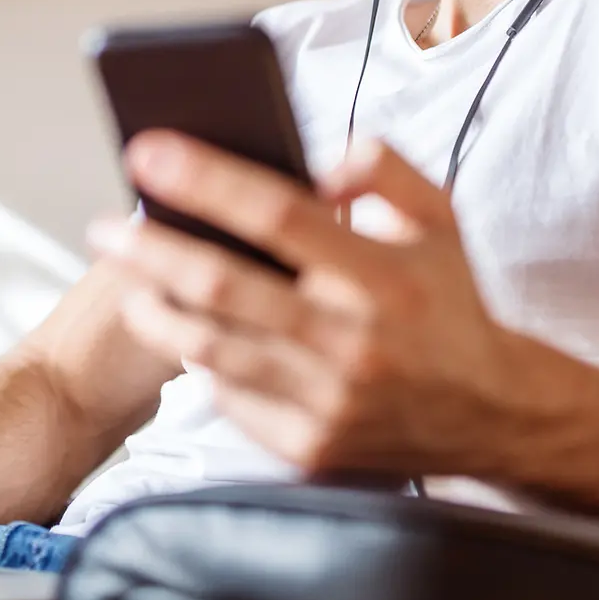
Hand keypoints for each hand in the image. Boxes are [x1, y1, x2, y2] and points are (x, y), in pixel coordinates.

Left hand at [88, 132, 512, 477]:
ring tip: (128, 280)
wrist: (493, 414)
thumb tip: (318, 162)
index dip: (205, 179)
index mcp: (382, 274)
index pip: (277, 213)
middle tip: (105, 226)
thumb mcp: (440, 218)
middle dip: (150, 249)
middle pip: (223, 285)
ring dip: (156, 309)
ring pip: (212, 347)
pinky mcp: (310, 448)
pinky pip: (232, 397)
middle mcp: (352, 340)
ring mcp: (328, 402)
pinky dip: (201, 361)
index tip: (148, 151)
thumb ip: (384, 170)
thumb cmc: (450, 304)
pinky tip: (185, 333)